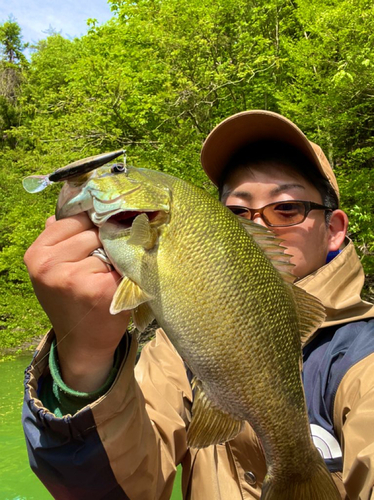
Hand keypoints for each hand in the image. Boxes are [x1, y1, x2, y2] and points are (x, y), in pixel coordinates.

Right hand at [24, 213, 130, 391]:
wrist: (84, 342)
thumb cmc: (74, 300)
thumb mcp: (56, 268)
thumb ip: (62, 239)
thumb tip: (73, 207)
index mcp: (37, 254)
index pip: (74, 219)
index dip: (93, 225)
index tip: (101, 235)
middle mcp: (49, 264)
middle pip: (93, 230)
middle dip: (105, 242)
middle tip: (105, 263)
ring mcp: (73, 277)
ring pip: (108, 246)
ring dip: (116, 258)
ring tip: (109, 276)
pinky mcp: (98, 288)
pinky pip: (122, 263)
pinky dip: (126, 271)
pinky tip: (119, 284)